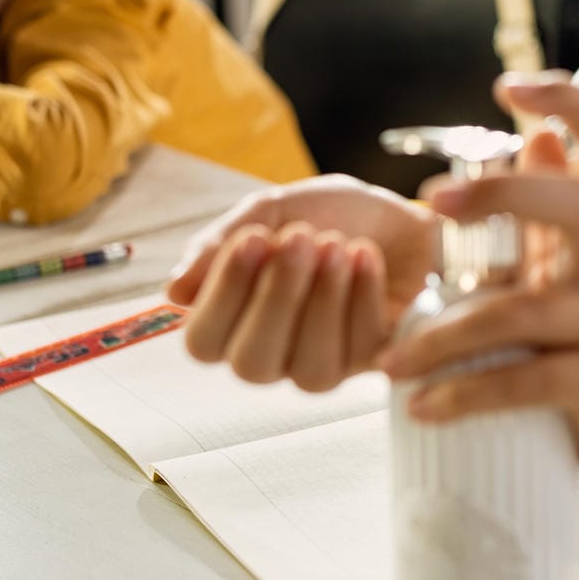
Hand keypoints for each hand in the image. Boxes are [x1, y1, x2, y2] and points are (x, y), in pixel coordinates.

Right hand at [167, 174, 440, 390]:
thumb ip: (221, 243)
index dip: (224, 295)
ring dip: (323, 300)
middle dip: (276, 298)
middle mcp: (274, 353)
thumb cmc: (334, 214)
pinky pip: (361, 350)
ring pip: (310, 370)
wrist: (404, 212)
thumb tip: (173, 291)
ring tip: (336, 244)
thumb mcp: (273, 209)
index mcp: (236, 321)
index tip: (254, 238)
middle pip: (251, 366)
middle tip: (300, 237)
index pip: (204, 342)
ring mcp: (325, 364)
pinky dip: (361, 295)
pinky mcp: (375, 362)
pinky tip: (366, 255)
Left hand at [379, 74, 578, 500]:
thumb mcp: (574, 267)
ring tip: (388, 363)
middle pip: (574, 205)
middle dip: (503, 195)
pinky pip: (525, 381)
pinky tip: (422, 405)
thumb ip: (549, 210)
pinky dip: (463, 395)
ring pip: (521, 313)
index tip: (508, 87)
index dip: (569, 102)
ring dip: (441, 339)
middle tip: (432, 202)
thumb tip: (535, 135)